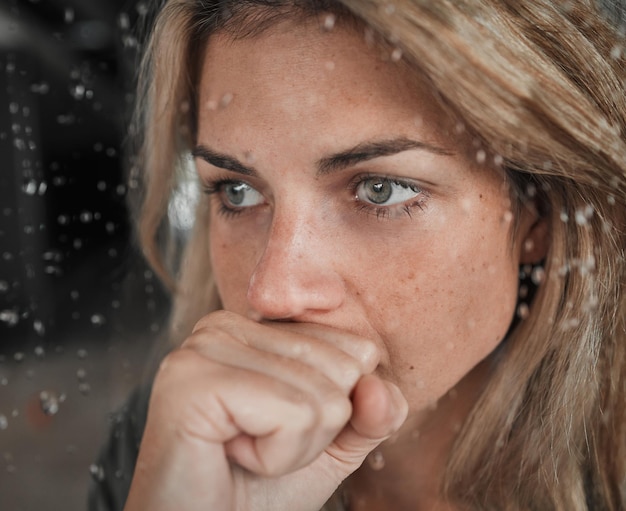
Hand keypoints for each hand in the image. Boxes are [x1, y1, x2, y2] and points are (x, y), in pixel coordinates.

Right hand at [124, 311, 407, 510]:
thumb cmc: (258, 488)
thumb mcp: (332, 444)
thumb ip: (372, 412)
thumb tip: (381, 387)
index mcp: (256, 328)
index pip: (353, 347)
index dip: (335, 408)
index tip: (279, 428)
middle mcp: (226, 325)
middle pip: (340, 368)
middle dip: (314, 430)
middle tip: (258, 447)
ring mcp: (205, 347)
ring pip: (320, 396)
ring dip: (292, 448)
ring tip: (242, 452)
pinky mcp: (193, 380)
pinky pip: (290, 414)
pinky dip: (274, 456)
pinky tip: (230, 455)